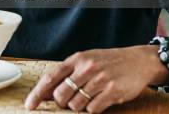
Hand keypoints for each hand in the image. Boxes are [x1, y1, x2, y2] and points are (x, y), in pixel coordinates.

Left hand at [25, 46, 167, 112]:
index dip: (38, 93)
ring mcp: (100, 80)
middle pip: (61, 95)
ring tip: (88, 98)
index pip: (51, 77)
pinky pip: (93, 109)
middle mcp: (87, 68)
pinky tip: (99, 100)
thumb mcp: (85, 62)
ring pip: (75, 105)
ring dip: (78, 107)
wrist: (138, 61)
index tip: (29, 105)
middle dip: (62, 103)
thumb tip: (45, 93)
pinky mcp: (112, 92)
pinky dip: (93, 109)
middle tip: (70, 100)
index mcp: (77, 59)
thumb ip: (66, 75)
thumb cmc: (108, 62)